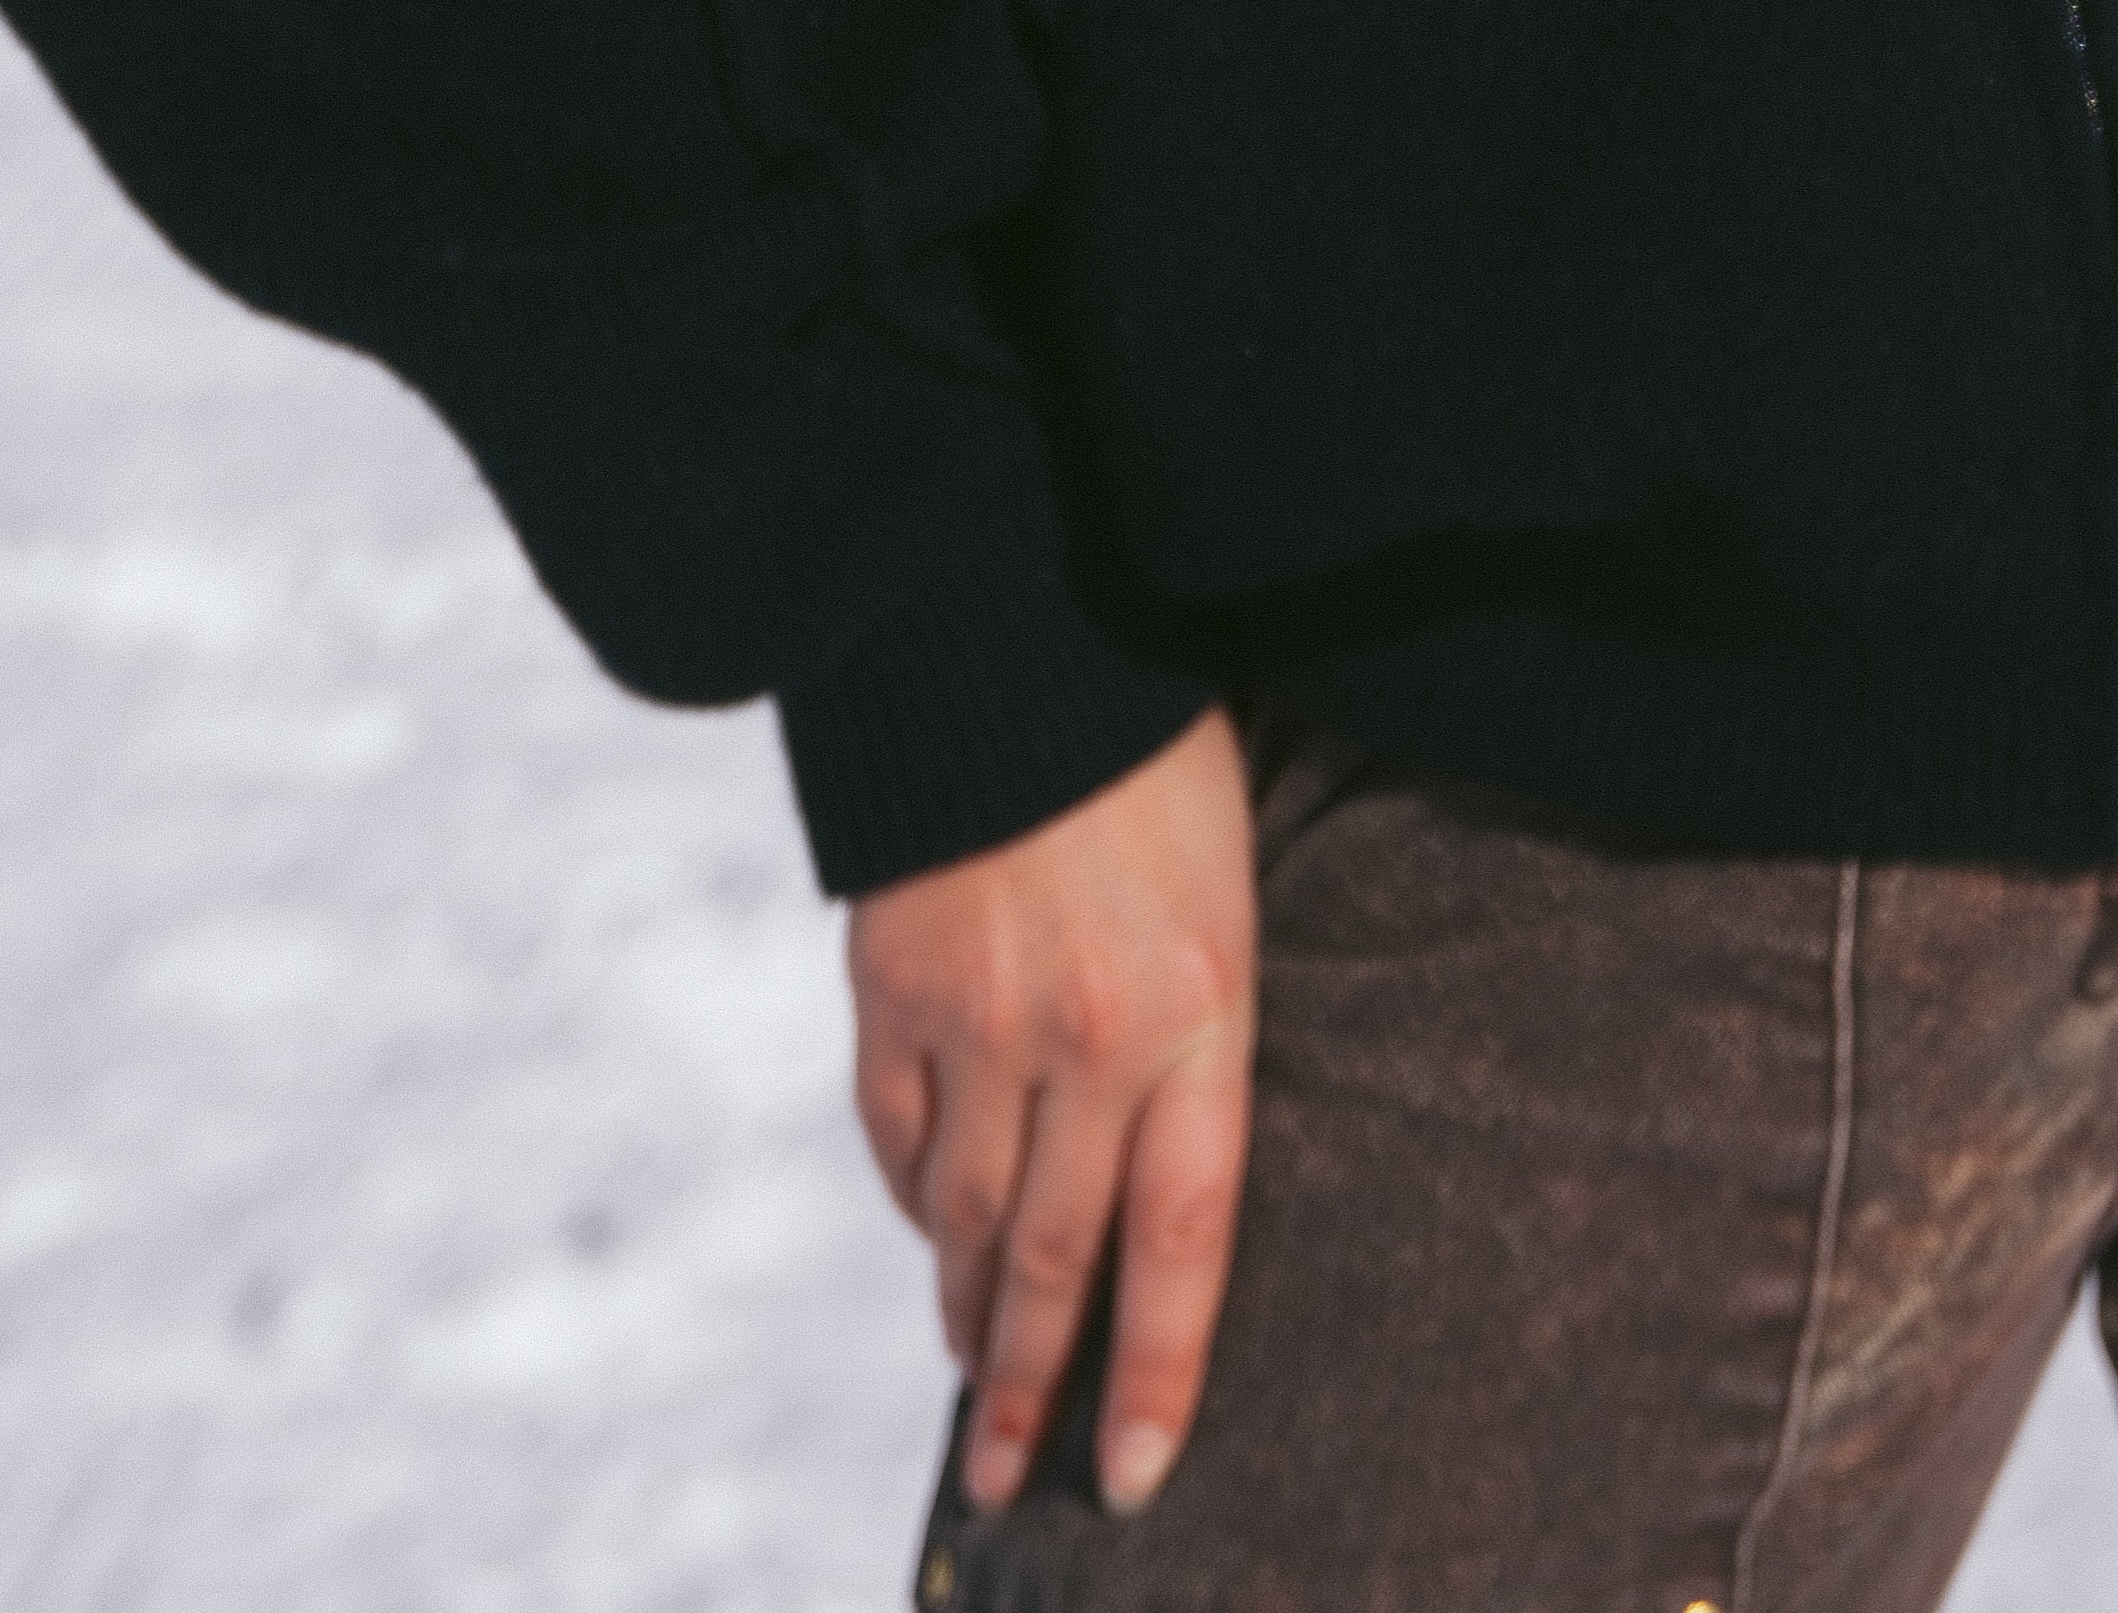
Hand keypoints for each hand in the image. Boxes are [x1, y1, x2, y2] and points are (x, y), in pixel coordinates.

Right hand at [849, 707, 1257, 1518]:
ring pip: (961, 1216)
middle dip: (1033, 1388)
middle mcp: (1082, 1038)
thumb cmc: (1159, 756)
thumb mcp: (1228, 890)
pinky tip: (924, 1233)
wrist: (1013, 632)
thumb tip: (1157, 1163)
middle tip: (1016, 1485)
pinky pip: (894, 1137)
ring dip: (964, 1310)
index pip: (1181, 1242)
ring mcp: (974, 1019)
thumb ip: (1197, 1029)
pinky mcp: (889, 988)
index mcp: (1197, 1010)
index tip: (1139, 1473)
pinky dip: (908, 1201)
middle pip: (1051, 1261)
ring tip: (973, 1376)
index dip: (1159, 1370)